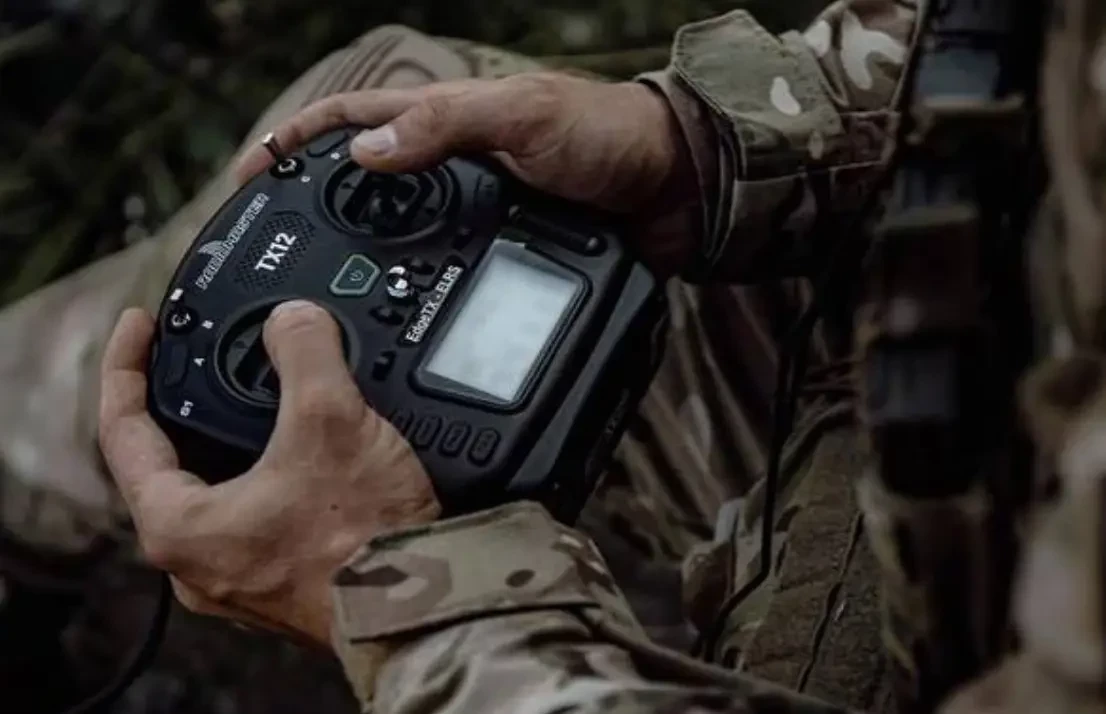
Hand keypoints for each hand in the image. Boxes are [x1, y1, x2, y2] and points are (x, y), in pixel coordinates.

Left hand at [98, 301, 439, 646]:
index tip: (141, 326)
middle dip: (185, 401)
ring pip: (216, 487)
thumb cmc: (368, 542)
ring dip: (231, 435)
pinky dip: (268, 468)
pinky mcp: (284, 578)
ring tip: (252, 392)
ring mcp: (241, 575)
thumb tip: (295, 320)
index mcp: (180, 527)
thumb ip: (305, 352)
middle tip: (195, 356)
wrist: (426, 604)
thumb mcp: (332, 422)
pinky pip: (256, 509)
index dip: (126, 364)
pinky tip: (301, 448)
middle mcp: (199, 561)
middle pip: (169, 461)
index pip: (123, 431)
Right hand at [234, 73, 696, 275]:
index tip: (249, 177)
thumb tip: (364, 155)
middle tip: (275, 256)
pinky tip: (402, 321)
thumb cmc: (607, 136)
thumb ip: (446, 129)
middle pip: (360, 188)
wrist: (674, 191)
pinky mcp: (501, 252)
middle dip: (312, 211)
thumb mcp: (522, 118)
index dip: (293, 143)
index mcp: (445, 118)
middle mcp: (450, 166)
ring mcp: (474, 213)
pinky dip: (417, 289)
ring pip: (399, 238)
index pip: (349, 122)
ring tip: (326, 300)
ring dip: (362, 261)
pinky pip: (444, 270)